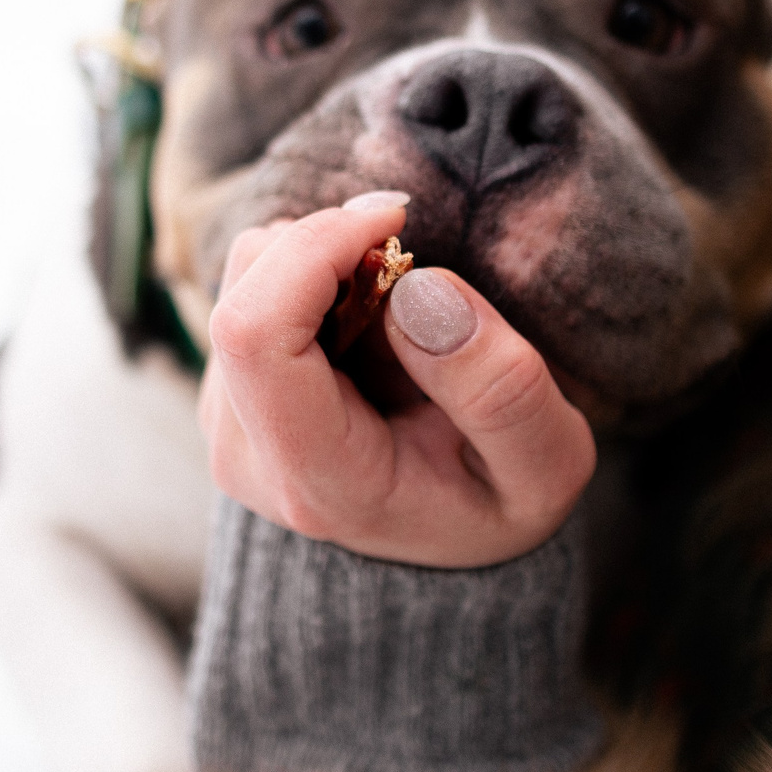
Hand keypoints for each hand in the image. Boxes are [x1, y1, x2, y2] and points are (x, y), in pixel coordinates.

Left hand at [200, 193, 596, 567]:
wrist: (445, 551)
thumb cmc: (497, 502)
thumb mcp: (544, 466)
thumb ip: (501, 390)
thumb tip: (419, 289)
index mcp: (316, 478)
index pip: (256, 335)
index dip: (316, 248)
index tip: (396, 220)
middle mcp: (246, 452)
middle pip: (246, 292)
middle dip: (328, 242)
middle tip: (407, 251)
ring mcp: (227, 418)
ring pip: (246, 276)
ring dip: (323, 257)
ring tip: (396, 304)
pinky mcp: (232, 384)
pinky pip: (254, 285)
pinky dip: (314, 272)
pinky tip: (367, 316)